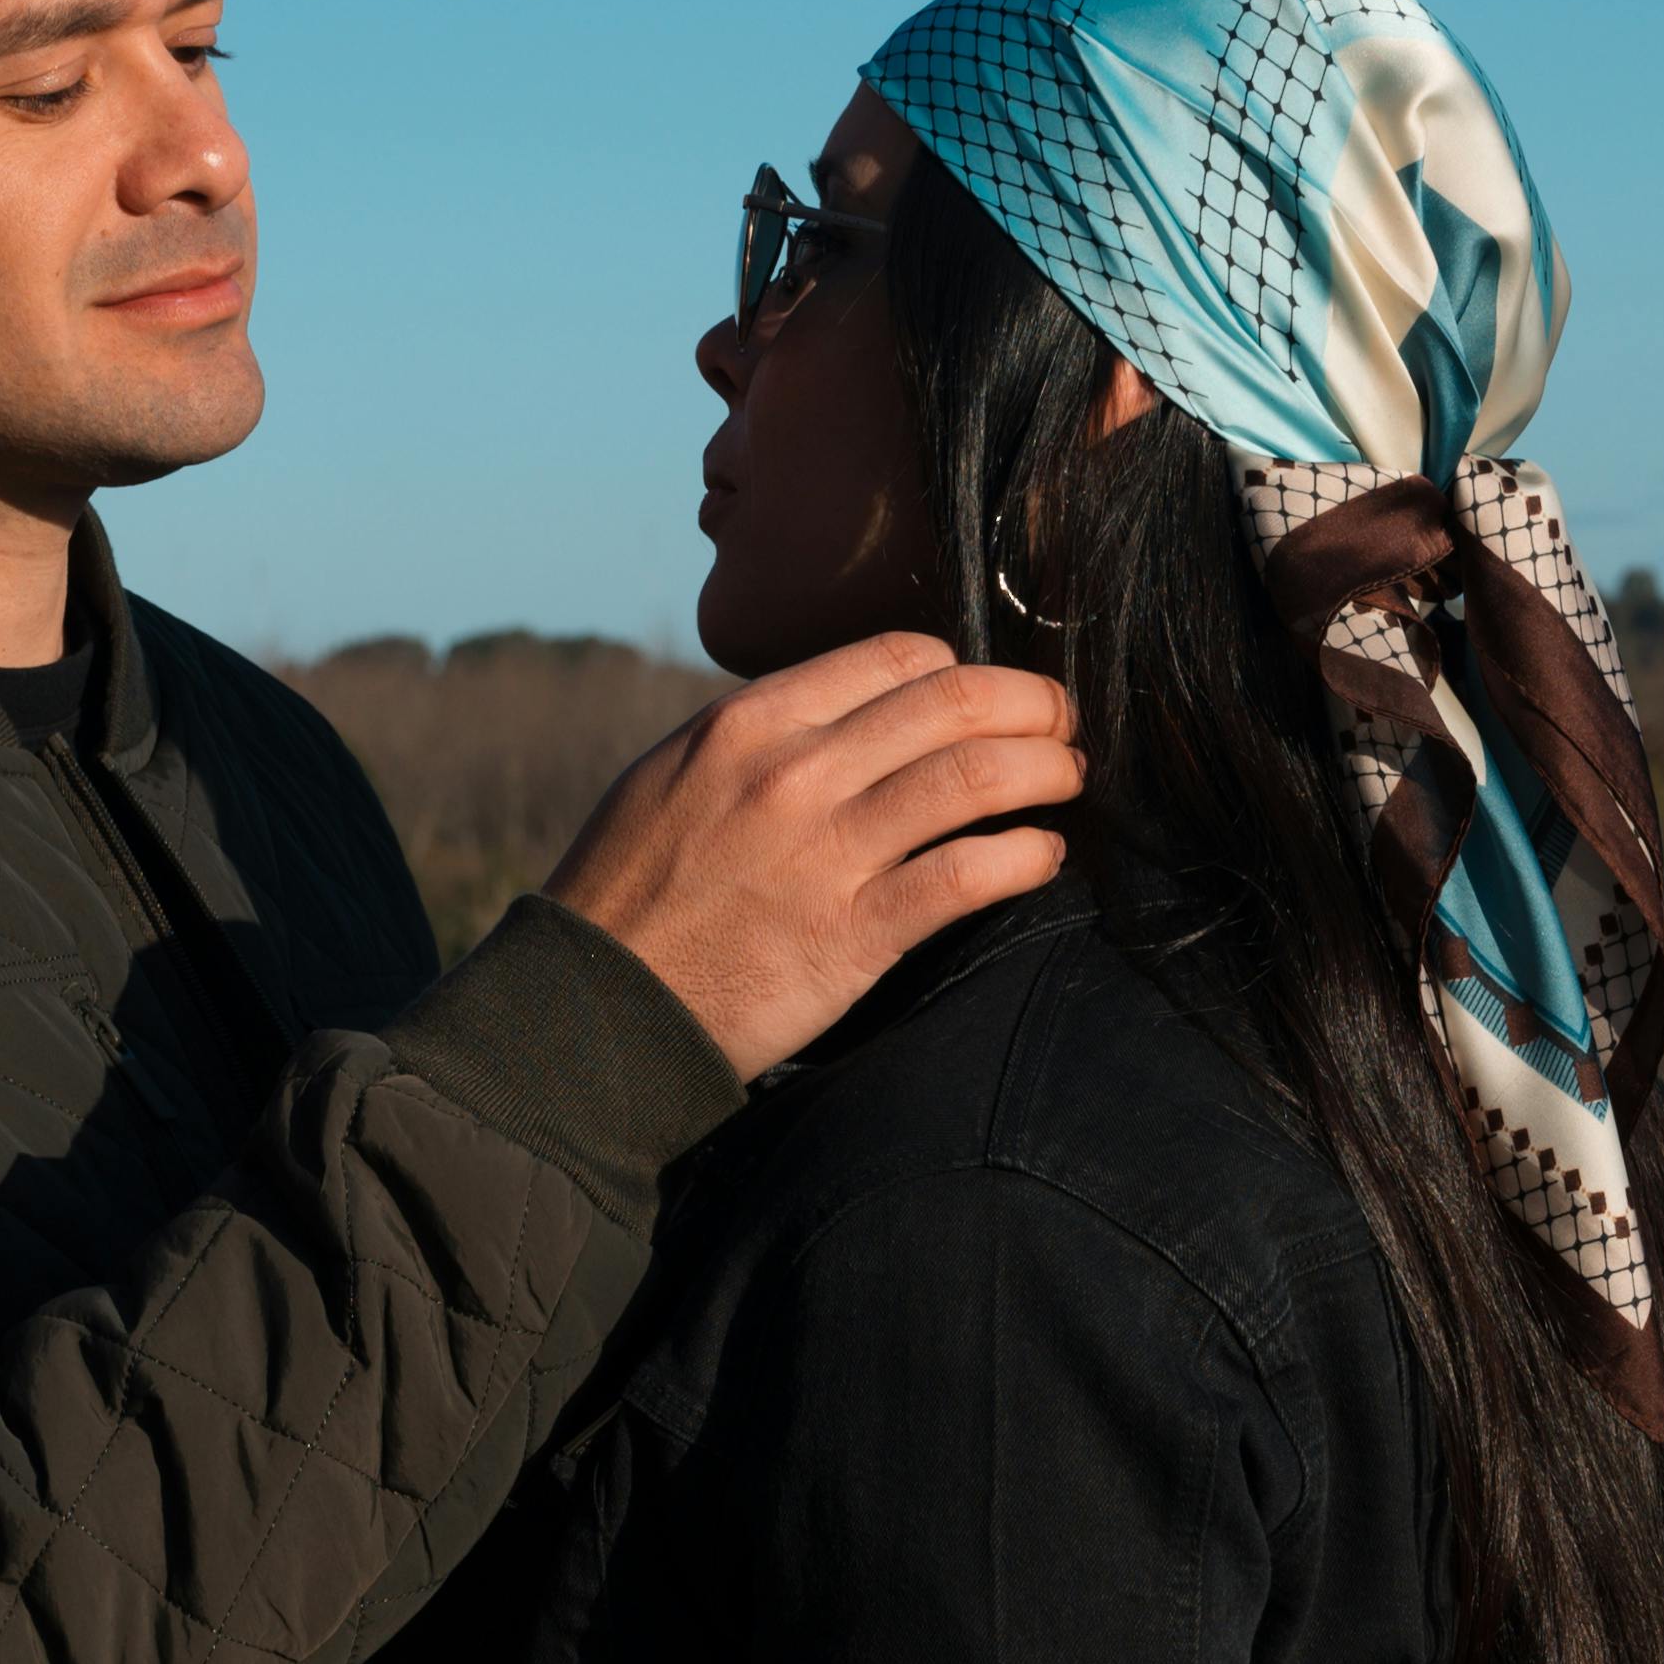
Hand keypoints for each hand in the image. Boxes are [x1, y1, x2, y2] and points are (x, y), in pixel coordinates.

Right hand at [539, 637, 1081, 1077]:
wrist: (594, 1006)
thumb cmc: (631, 893)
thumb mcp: (674, 776)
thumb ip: (760, 740)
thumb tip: (847, 715)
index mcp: (750, 721)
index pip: (897, 657)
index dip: (963, 671)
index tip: (990, 698)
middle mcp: (794, 771)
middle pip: (955, 704)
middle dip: (1032, 706)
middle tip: (1064, 725)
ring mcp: (826, 851)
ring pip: (976, 777)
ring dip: (1046, 771)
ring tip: (1070, 779)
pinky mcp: (852, 934)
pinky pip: (968, 877)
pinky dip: (1025, 858)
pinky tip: (1043, 857)